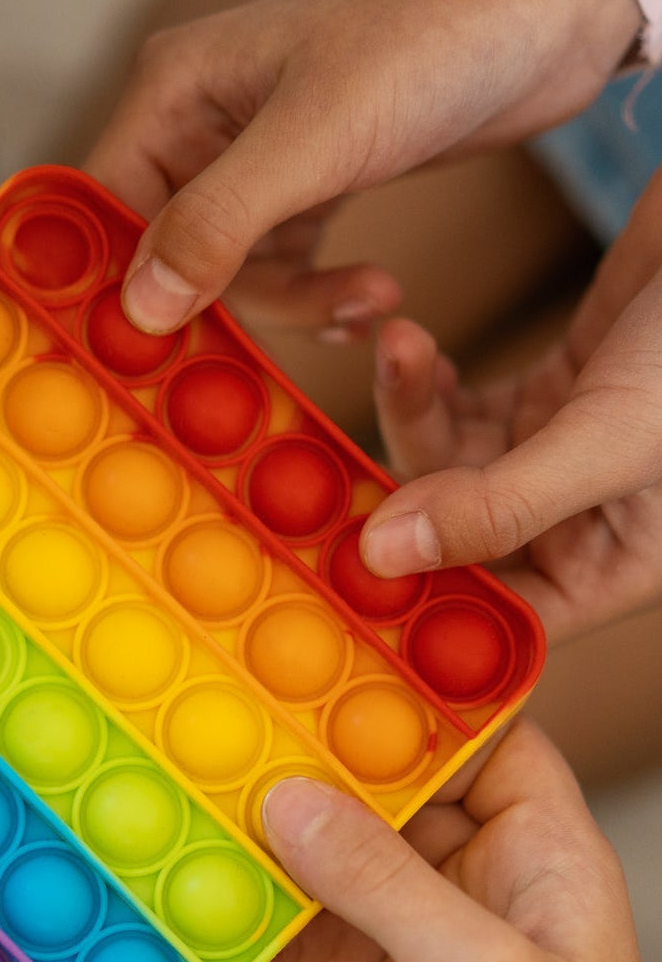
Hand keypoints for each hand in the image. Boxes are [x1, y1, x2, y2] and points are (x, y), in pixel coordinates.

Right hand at [87, 0, 638, 339]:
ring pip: (229, 279)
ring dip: (297, 304)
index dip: (118, 287)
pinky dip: (318, 297)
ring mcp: (250, 164)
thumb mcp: (315, 138)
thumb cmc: (429, 38)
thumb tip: (139, 306)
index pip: (103, 212)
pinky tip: (365, 301)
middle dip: (236, 304)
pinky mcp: (303, 191)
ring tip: (373, 300)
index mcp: (174, 94)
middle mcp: (199, 130)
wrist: (544, 13)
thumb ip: (218, 223)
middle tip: (306, 324)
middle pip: (166, 260)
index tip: (150, 354)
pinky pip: (281, 273)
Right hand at [234, 720, 641, 961]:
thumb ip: (379, 880)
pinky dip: (280, 946)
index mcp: (540, 846)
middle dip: (315, 792)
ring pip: (340, 862)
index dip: (413, 701)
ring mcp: (430, 921)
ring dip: (283, 879)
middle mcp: (483, 871)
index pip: (481, 736)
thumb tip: (294, 803)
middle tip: (243, 779)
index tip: (330, 677)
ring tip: (233, 897)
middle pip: (388, 794)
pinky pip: (320, 930)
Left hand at [360, 169, 661, 641]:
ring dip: (410, 413)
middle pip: (457, 538)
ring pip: (450, 466)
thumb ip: (498, 505)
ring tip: (400, 347)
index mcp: (619, 561)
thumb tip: (385, 562)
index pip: (503, 617)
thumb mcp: (610, 437)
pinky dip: (427, 380)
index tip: (342, 578)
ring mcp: (568, 453)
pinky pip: (462, 407)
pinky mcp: (556, 388)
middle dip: (401, 491)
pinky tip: (408, 344)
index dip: (422, 608)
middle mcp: (591, 520)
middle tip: (344, 450)